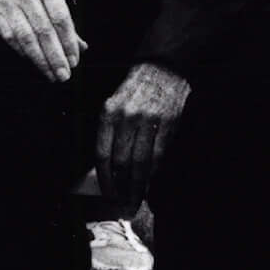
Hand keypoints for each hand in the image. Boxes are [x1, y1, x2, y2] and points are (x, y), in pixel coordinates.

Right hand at [0, 0, 83, 82]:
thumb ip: (64, 18)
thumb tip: (81, 46)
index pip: (61, 18)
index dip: (69, 42)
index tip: (74, 60)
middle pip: (44, 31)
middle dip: (56, 56)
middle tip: (64, 74)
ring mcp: (7, 2)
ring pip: (26, 38)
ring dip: (40, 60)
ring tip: (51, 74)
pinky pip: (10, 38)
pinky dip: (23, 52)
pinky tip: (33, 61)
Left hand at [96, 62, 191, 207]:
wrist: (162, 67)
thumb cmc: (134, 89)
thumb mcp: (114, 105)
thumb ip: (110, 133)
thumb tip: (108, 168)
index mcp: (108, 113)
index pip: (103, 153)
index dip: (105, 178)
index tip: (107, 193)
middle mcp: (126, 117)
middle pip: (121, 161)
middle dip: (122, 186)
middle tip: (123, 202)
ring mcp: (148, 120)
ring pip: (141, 161)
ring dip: (138, 184)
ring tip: (137, 198)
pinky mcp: (167, 123)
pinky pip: (159, 154)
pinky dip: (154, 171)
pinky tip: (151, 181)